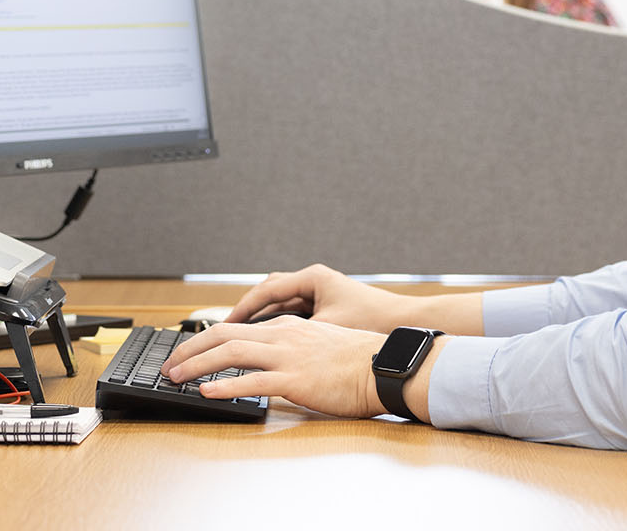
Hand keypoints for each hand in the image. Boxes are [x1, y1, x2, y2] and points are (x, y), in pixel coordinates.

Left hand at [159, 316, 392, 418]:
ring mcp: (287, 356)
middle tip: (169, 365)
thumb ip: (291, 347)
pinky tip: (206, 392)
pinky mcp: (295, 379)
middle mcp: (282, 335)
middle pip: (223, 335)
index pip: (235, 328)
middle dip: (190, 349)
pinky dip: (224, 386)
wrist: (383, 367)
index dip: (205, 341)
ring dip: (196, 365)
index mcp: (286, 327)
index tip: (187, 353)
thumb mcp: (318, 342)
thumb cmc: (356, 360)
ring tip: (176, 377)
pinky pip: (252, 381)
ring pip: (230, 353)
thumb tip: (269, 361)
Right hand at [226, 264, 411, 331]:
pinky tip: (269, 342)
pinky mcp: (327, 308)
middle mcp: (314, 282)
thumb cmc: (371, 323)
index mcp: (312, 279)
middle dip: (246, 312)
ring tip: (239, 337)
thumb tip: (264, 347)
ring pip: (280, 303)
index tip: (223, 325)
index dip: (242, 309)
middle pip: (268, 293)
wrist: (403, 326)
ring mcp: (320, 294)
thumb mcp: (327, 330)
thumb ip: (294, 335)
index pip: (265, 291)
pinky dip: (278, 324)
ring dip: (261, 318)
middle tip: (223, 331)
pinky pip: (293, 314)